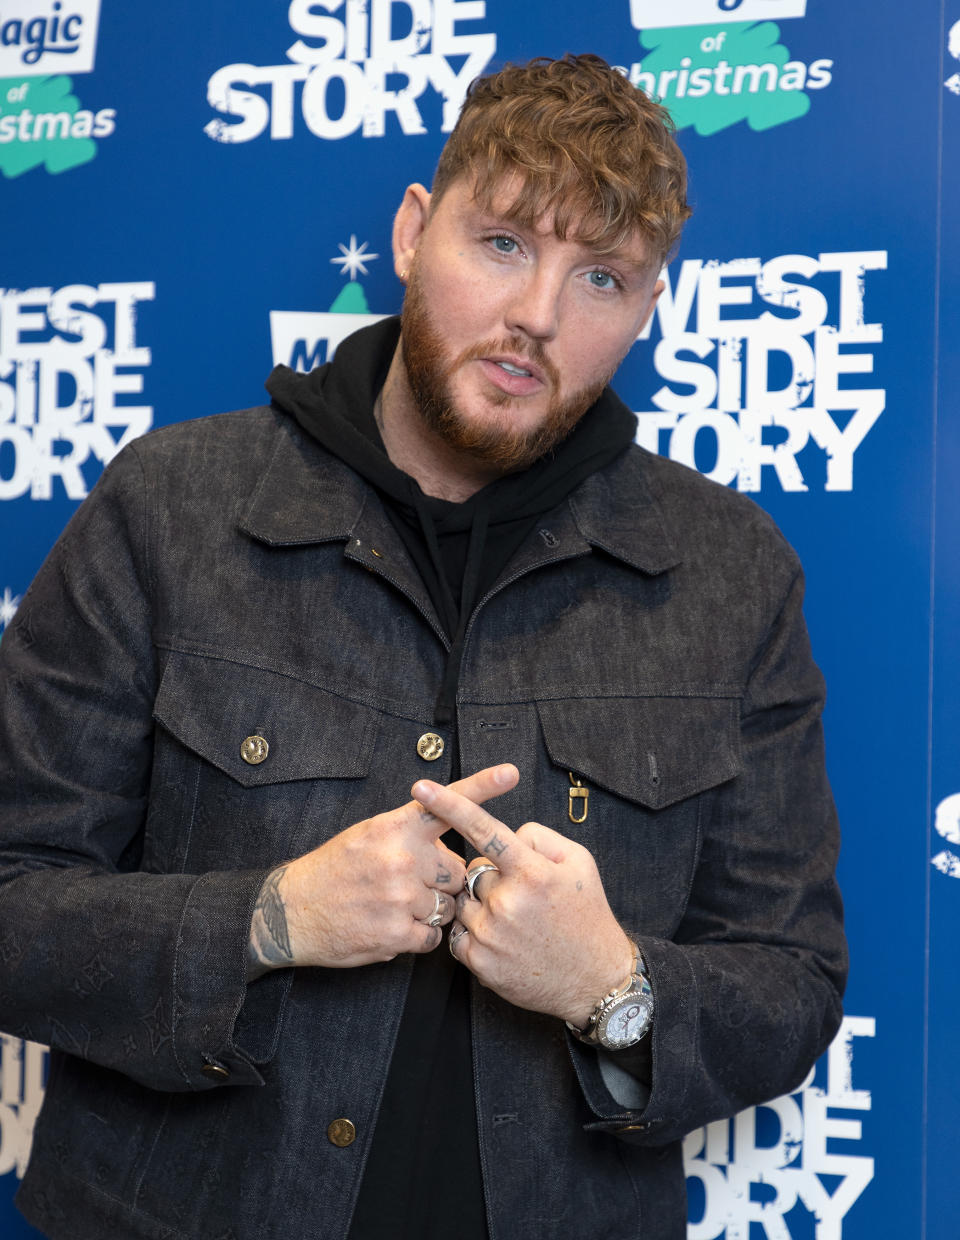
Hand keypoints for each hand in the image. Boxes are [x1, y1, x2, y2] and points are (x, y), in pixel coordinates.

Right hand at [247, 763, 519, 974]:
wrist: (289, 911)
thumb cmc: (333, 871)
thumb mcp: (367, 835)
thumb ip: (410, 836)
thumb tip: (450, 848)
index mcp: (396, 828)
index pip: (446, 804)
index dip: (483, 787)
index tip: (511, 772)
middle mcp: (403, 858)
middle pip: (457, 873)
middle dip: (441, 883)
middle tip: (406, 885)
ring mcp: (402, 896)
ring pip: (447, 908)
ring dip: (429, 912)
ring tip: (392, 906)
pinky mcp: (398, 932)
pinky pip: (433, 938)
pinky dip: (417, 937)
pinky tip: (389, 926)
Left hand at [412, 777, 633, 1027]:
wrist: (595, 979)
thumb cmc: (587, 916)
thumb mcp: (579, 863)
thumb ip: (539, 837)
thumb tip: (507, 833)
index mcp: (531, 871)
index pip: (483, 829)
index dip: (450, 805)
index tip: (422, 787)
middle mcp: (507, 901)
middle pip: (474, 871)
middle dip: (492, 879)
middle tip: (523, 899)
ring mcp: (490, 933)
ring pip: (464, 901)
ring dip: (481, 906)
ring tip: (516, 923)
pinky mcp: (479, 961)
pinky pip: (459, 932)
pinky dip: (476, 933)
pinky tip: (506, 942)